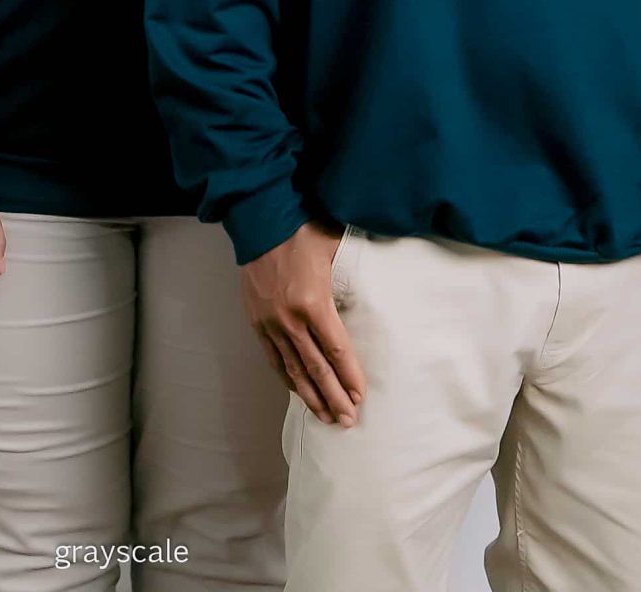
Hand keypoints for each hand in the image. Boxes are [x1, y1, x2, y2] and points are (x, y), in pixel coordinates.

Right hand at [240, 222, 367, 425]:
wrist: (260, 220)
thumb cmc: (301, 230)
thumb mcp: (333, 247)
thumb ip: (353, 271)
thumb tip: (382, 278)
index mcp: (313, 302)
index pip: (337, 350)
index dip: (349, 376)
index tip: (360, 397)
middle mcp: (290, 319)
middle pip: (316, 368)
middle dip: (334, 397)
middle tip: (347, 421)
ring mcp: (271, 323)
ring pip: (294, 370)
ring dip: (311, 396)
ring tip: (325, 417)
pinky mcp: (258, 322)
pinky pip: (274, 358)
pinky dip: (287, 378)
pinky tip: (298, 392)